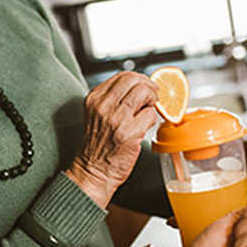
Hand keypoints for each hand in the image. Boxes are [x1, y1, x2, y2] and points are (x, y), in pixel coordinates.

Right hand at [66, 72, 158, 207]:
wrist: (94, 171)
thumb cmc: (98, 145)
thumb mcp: (98, 114)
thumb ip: (114, 98)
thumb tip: (140, 86)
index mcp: (94, 98)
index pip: (123, 76)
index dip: (140, 79)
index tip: (146, 86)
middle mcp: (103, 106)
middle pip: (135, 80)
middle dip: (149, 86)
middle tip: (153, 96)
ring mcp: (116, 119)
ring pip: (145, 93)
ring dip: (153, 101)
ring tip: (149, 110)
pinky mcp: (129, 133)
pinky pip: (150, 115)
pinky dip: (152, 120)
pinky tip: (144, 127)